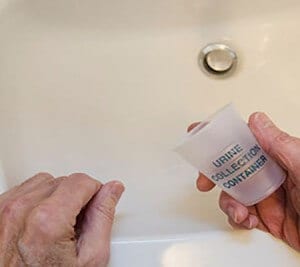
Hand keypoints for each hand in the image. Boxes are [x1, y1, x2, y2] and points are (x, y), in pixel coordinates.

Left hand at [0, 172, 124, 265]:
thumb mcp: (90, 258)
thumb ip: (103, 216)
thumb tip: (112, 190)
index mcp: (47, 220)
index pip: (81, 181)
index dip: (94, 192)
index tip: (93, 207)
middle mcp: (21, 210)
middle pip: (64, 182)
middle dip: (75, 198)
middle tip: (75, 225)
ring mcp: (4, 210)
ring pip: (45, 182)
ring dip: (55, 197)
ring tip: (57, 224)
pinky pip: (25, 190)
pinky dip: (37, 200)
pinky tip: (41, 221)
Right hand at [188, 112, 299, 250]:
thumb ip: (280, 145)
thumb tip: (256, 120)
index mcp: (277, 157)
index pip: (243, 141)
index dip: (220, 137)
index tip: (200, 134)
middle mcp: (269, 175)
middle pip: (231, 168)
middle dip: (214, 174)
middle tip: (205, 180)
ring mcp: (265, 197)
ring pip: (232, 193)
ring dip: (227, 202)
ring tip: (238, 211)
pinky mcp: (264, 218)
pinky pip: (240, 215)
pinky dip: (237, 218)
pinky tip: (246, 220)